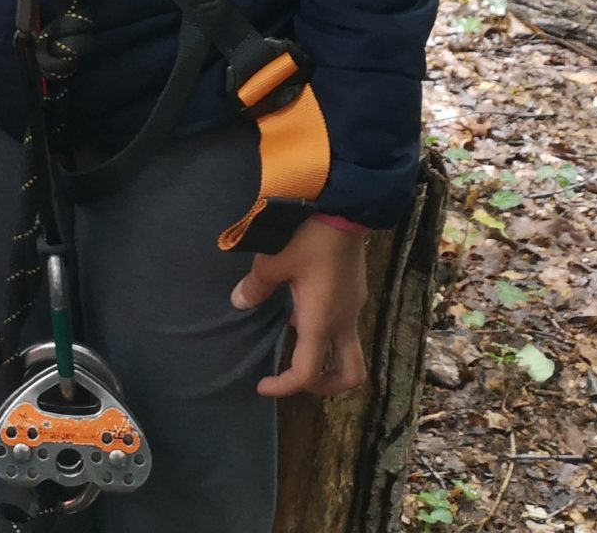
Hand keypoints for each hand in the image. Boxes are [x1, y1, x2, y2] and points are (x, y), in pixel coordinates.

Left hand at [234, 218, 368, 397]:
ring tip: (292, 337)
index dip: (284, 388)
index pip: (307, 374)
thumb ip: (255, 287)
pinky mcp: (356, 293)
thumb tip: (240, 302)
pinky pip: (344, 326)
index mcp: (321, 322)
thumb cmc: (309, 237)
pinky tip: (302, 307)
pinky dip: (325, 331)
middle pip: (349, 375)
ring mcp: (354, 308)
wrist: (345, 208)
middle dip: (324, 386)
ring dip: (323, 356)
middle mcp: (343, 322)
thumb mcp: (272, 261)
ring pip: (348, 351)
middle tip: (295, 376)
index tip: (263, 385)